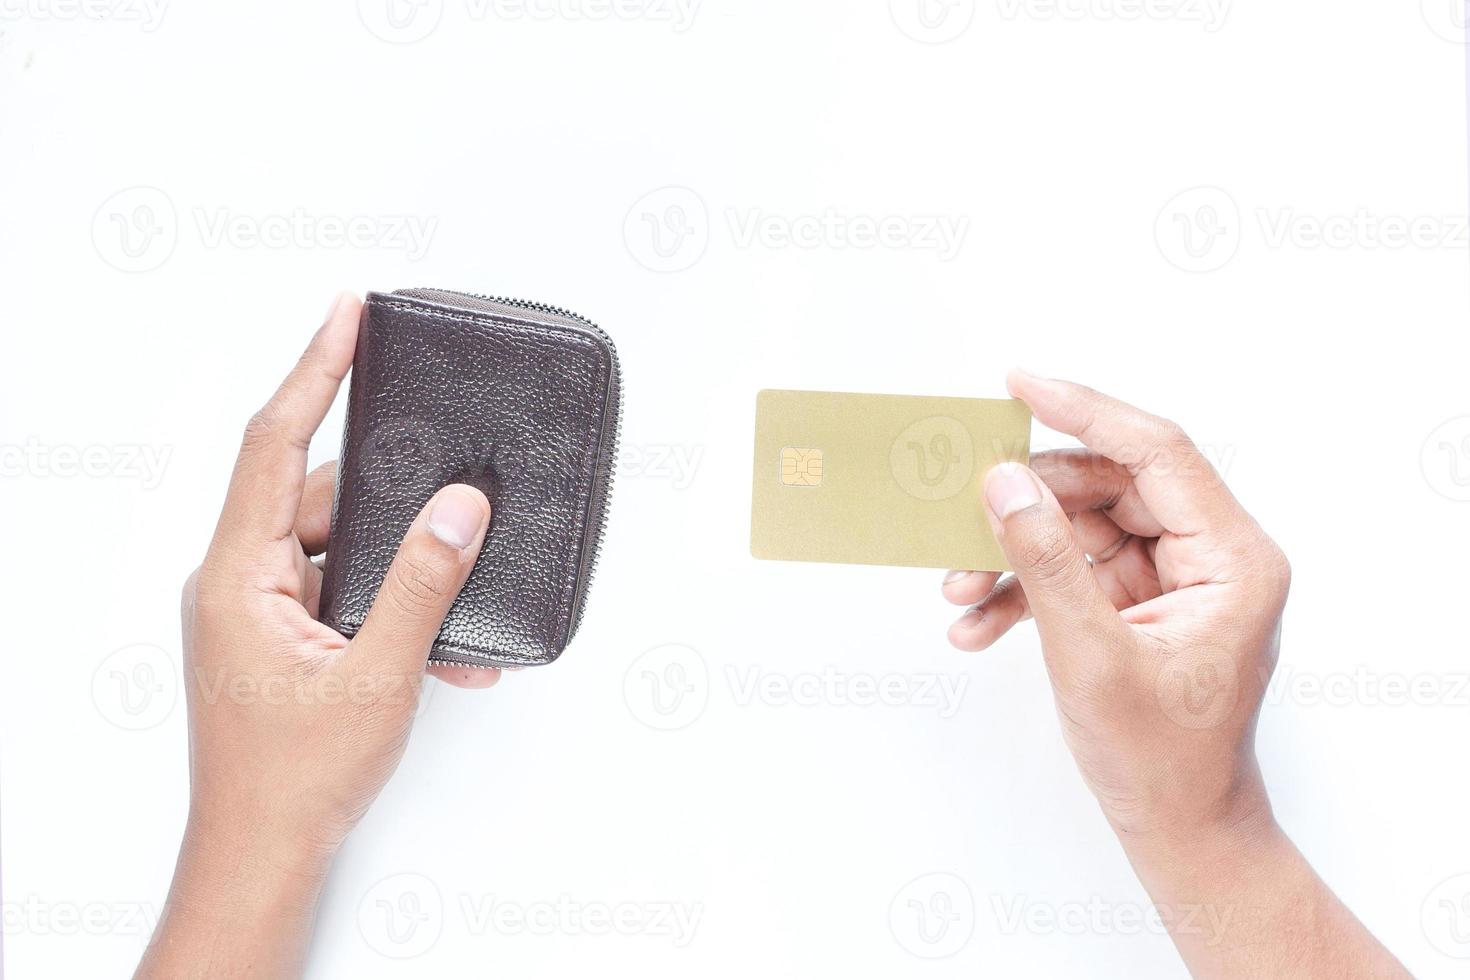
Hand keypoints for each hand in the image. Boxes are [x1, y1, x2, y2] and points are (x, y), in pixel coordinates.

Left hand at [139, 293, 498, 978]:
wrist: (262, 853)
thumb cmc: (296, 779)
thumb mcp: (376, 677)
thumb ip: (423, 584)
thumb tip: (460, 507)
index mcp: (237, 576)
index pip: (273, 444)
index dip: (315, 370)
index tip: (348, 313)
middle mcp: (241, 581)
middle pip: (322, 498)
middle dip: (394, 501)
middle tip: (453, 485)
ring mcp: (261, 610)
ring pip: (342, 548)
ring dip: (404, 570)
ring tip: (456, 601)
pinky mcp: (284, 636)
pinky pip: (346, 592)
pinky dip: (395, 608)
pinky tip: (446, 648)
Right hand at [941, 371, 1404, 976]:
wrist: (1179, 829)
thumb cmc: (1160, 759)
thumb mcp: (1091, 656)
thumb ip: (1045, 560)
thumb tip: (1003, 481)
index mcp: (1234, 557)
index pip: (1157, 451)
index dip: (1084, 409)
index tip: (1018, 384)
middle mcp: (1212, 555)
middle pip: (1107, 487)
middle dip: (1027, 508)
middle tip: (958, 523)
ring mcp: (1175, 579)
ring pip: (1080, 528)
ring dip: (1014, 556)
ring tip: (956, 592)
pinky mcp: (1141, 604)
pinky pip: (1074, 570)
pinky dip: (1024, 591)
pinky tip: (974, 625)